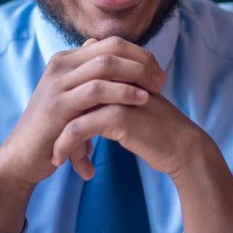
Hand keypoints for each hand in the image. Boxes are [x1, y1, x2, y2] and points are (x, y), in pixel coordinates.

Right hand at [0, 36, 164, 232]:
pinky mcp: (58, 105)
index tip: (158, 73)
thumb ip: (90, 76)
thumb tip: (106, 51)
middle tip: (161, 81)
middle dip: (143, 62)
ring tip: (155, 90)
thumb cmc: (55, 129)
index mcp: (68, 59)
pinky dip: (123, 92)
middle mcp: (61, 64)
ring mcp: (57, 83)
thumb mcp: (74, 97)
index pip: (112, 42)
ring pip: (106, 64)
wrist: (22, 158)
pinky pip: (97, 90)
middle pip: (112, 48)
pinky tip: (141, 100)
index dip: (140, 54)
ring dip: (136, 74)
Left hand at [51, 90, 209, 178]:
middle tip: (49, 139)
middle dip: (56, 119)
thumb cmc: (157, 127)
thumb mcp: (132, 104)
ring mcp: (116, 94)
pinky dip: (64, 145)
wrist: (182, 147)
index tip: (56, 125)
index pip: (78, 82)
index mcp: (120, 72)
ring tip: (54, 154)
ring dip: (57, 135)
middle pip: (71, 92)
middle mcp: (116, 78)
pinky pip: (78, 129)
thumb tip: (86, 96)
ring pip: (71, 110)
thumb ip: (111, 92)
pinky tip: (60, 160)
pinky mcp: (118, 116)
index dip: (66, 104)